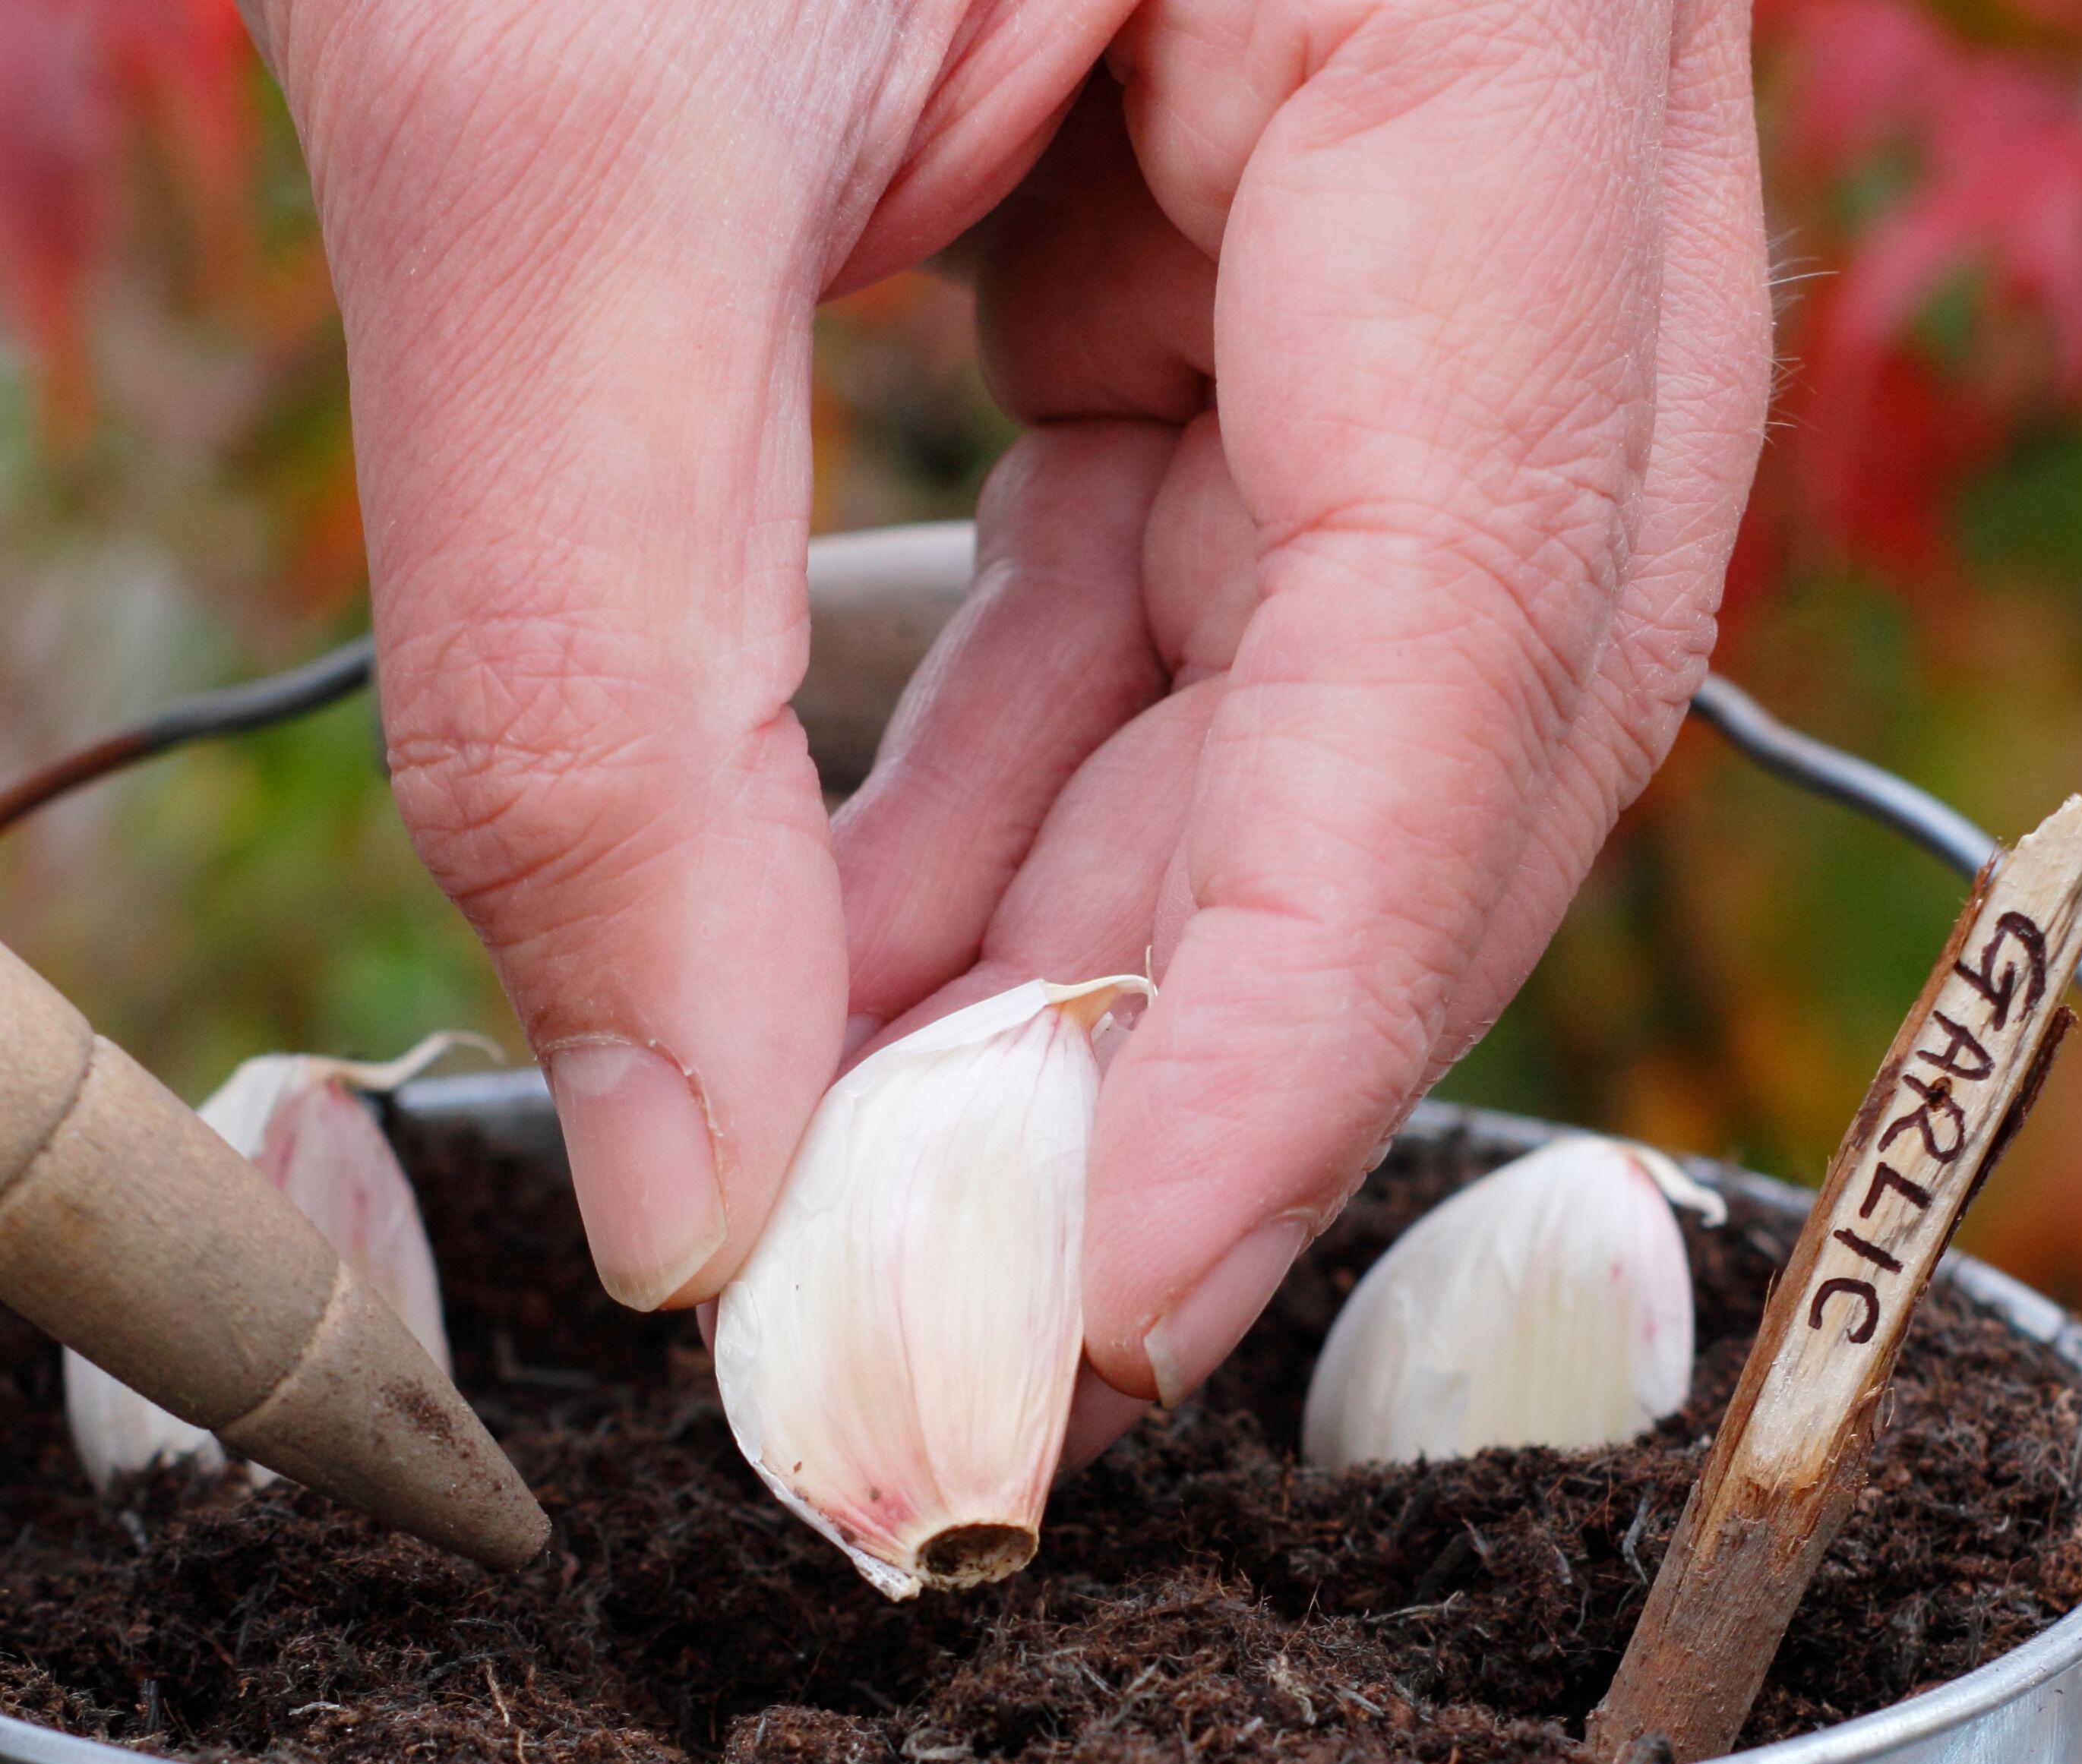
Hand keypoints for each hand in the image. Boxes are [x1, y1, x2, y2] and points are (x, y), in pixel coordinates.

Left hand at [260, 0, 1767, 1417]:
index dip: (1303, 1020)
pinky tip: (858, 944)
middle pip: (1469, 674)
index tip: (1077, 1322)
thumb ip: (605, 676)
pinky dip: (1035, 765)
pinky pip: (1208, 537)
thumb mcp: (541, 109)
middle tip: (931, 1307)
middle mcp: (1539, 78)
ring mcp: (1413, 128)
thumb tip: (698, 1188)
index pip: (1488, 611)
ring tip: (846, 1153)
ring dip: (1097, 926)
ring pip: (1340, 645)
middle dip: (1199, 1014)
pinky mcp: (1244, 163)